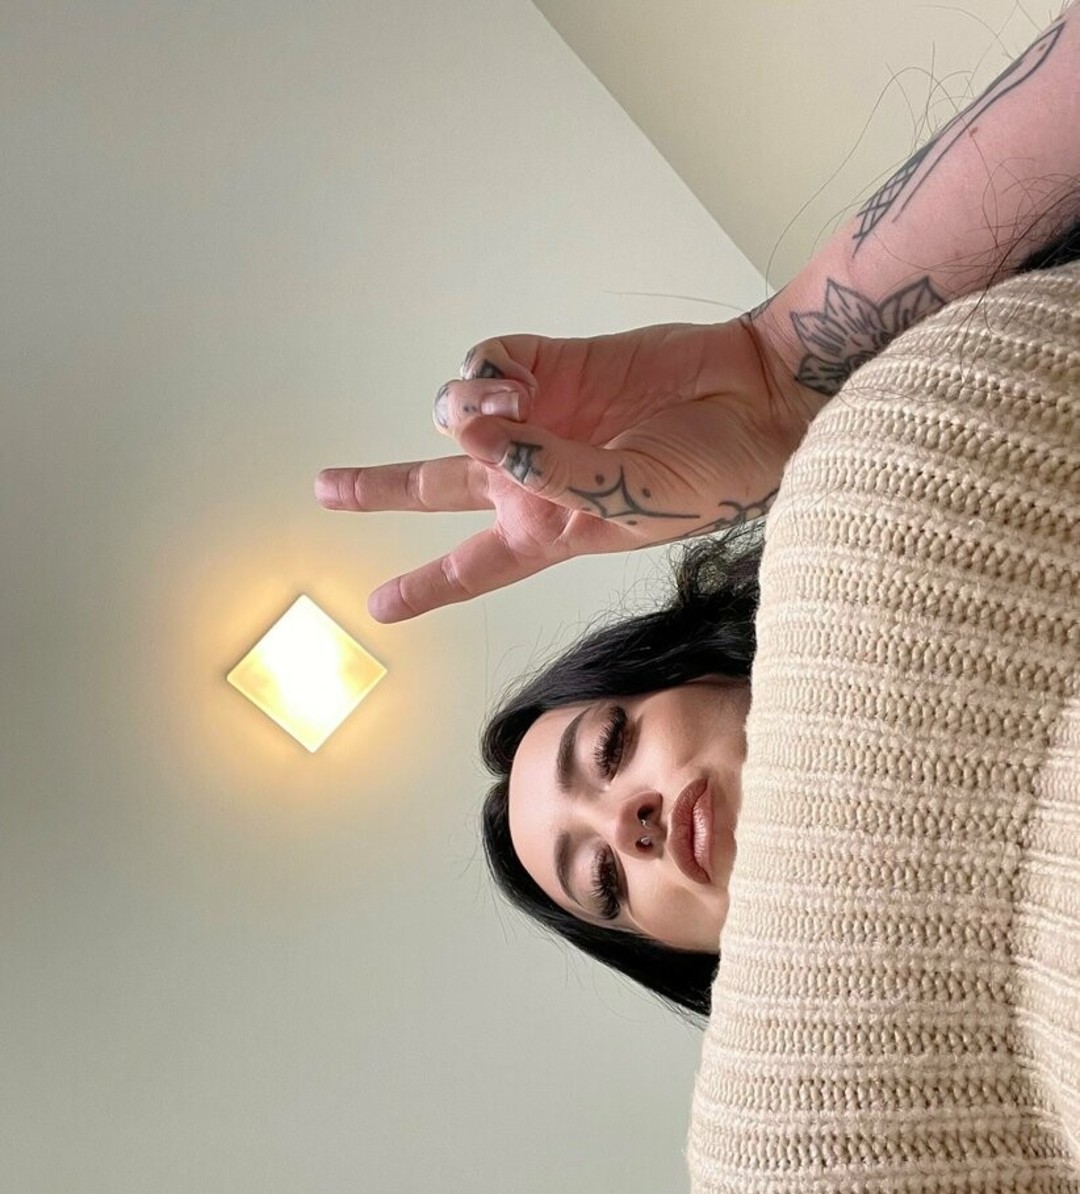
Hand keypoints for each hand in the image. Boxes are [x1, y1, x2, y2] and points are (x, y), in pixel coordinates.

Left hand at [314, 317, 824, 621]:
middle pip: (436, 489)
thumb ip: (542, 467)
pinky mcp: (552, 362)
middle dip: (381, 488)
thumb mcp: (625, 499)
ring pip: (456, 411)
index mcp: (550, 531)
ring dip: (461, 406)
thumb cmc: (711, 471)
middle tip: (325, 487)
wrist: (758, 397)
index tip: (379, 607)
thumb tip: (464, 423)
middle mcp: (533, 477)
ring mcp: (540, 417)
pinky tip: (518, 376)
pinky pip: (489, 360)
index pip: (471, 567)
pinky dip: (488, 367)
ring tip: (506, 399)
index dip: (423, 588)